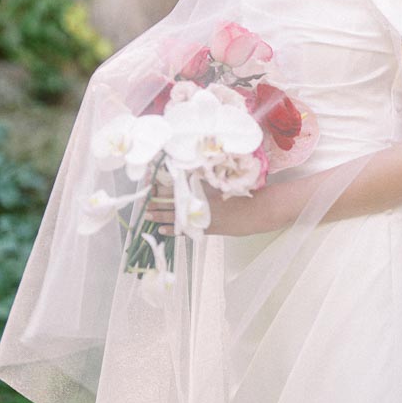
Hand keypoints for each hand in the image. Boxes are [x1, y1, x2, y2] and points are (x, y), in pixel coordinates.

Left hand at [151, 181, 291, 237]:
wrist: (257, 210)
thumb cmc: (242, 192)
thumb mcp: (223, 179)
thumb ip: (206, 176)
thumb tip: (189, 171)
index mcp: (202, 188)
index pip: (175, 186)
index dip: (160, 186)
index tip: (150, 184)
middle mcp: (199, 202)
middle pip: (172, 201)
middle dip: (156, 202)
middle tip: (144, 202)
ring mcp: (202, 216)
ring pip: (176, 216)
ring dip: (160, 215)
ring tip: (147, 216)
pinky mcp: (207, 228)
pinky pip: (185, 230)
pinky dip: (173, 230)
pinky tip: (162, 231)